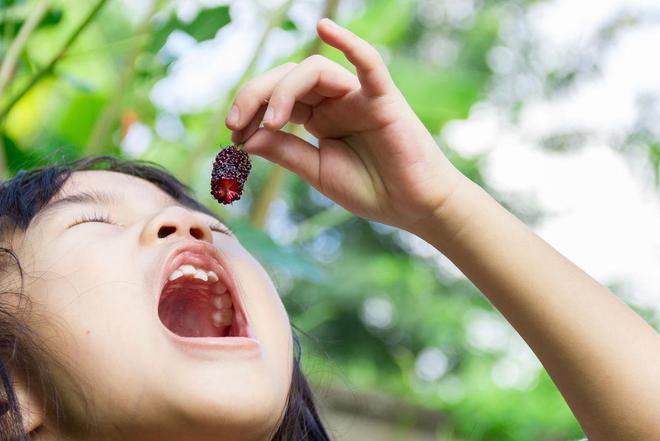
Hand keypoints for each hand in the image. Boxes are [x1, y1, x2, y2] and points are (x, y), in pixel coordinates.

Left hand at [226, 18, 463, 231]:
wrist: (413, 208)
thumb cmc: (371, 189)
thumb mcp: (317, 171)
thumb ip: (285, 152)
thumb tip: (245, 138)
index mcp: (318, 118)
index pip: (276, 99)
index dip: (248, 111)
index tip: (232, 138)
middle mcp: (335, 101)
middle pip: (288, 78)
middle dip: (255, 96)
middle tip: (234, 124)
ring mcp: (358, 96)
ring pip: (315, 70)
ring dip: (284, 90)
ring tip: (270, 122)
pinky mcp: (384, 99)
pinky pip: (369, 64)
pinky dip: (350, 44)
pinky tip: (325, 29)